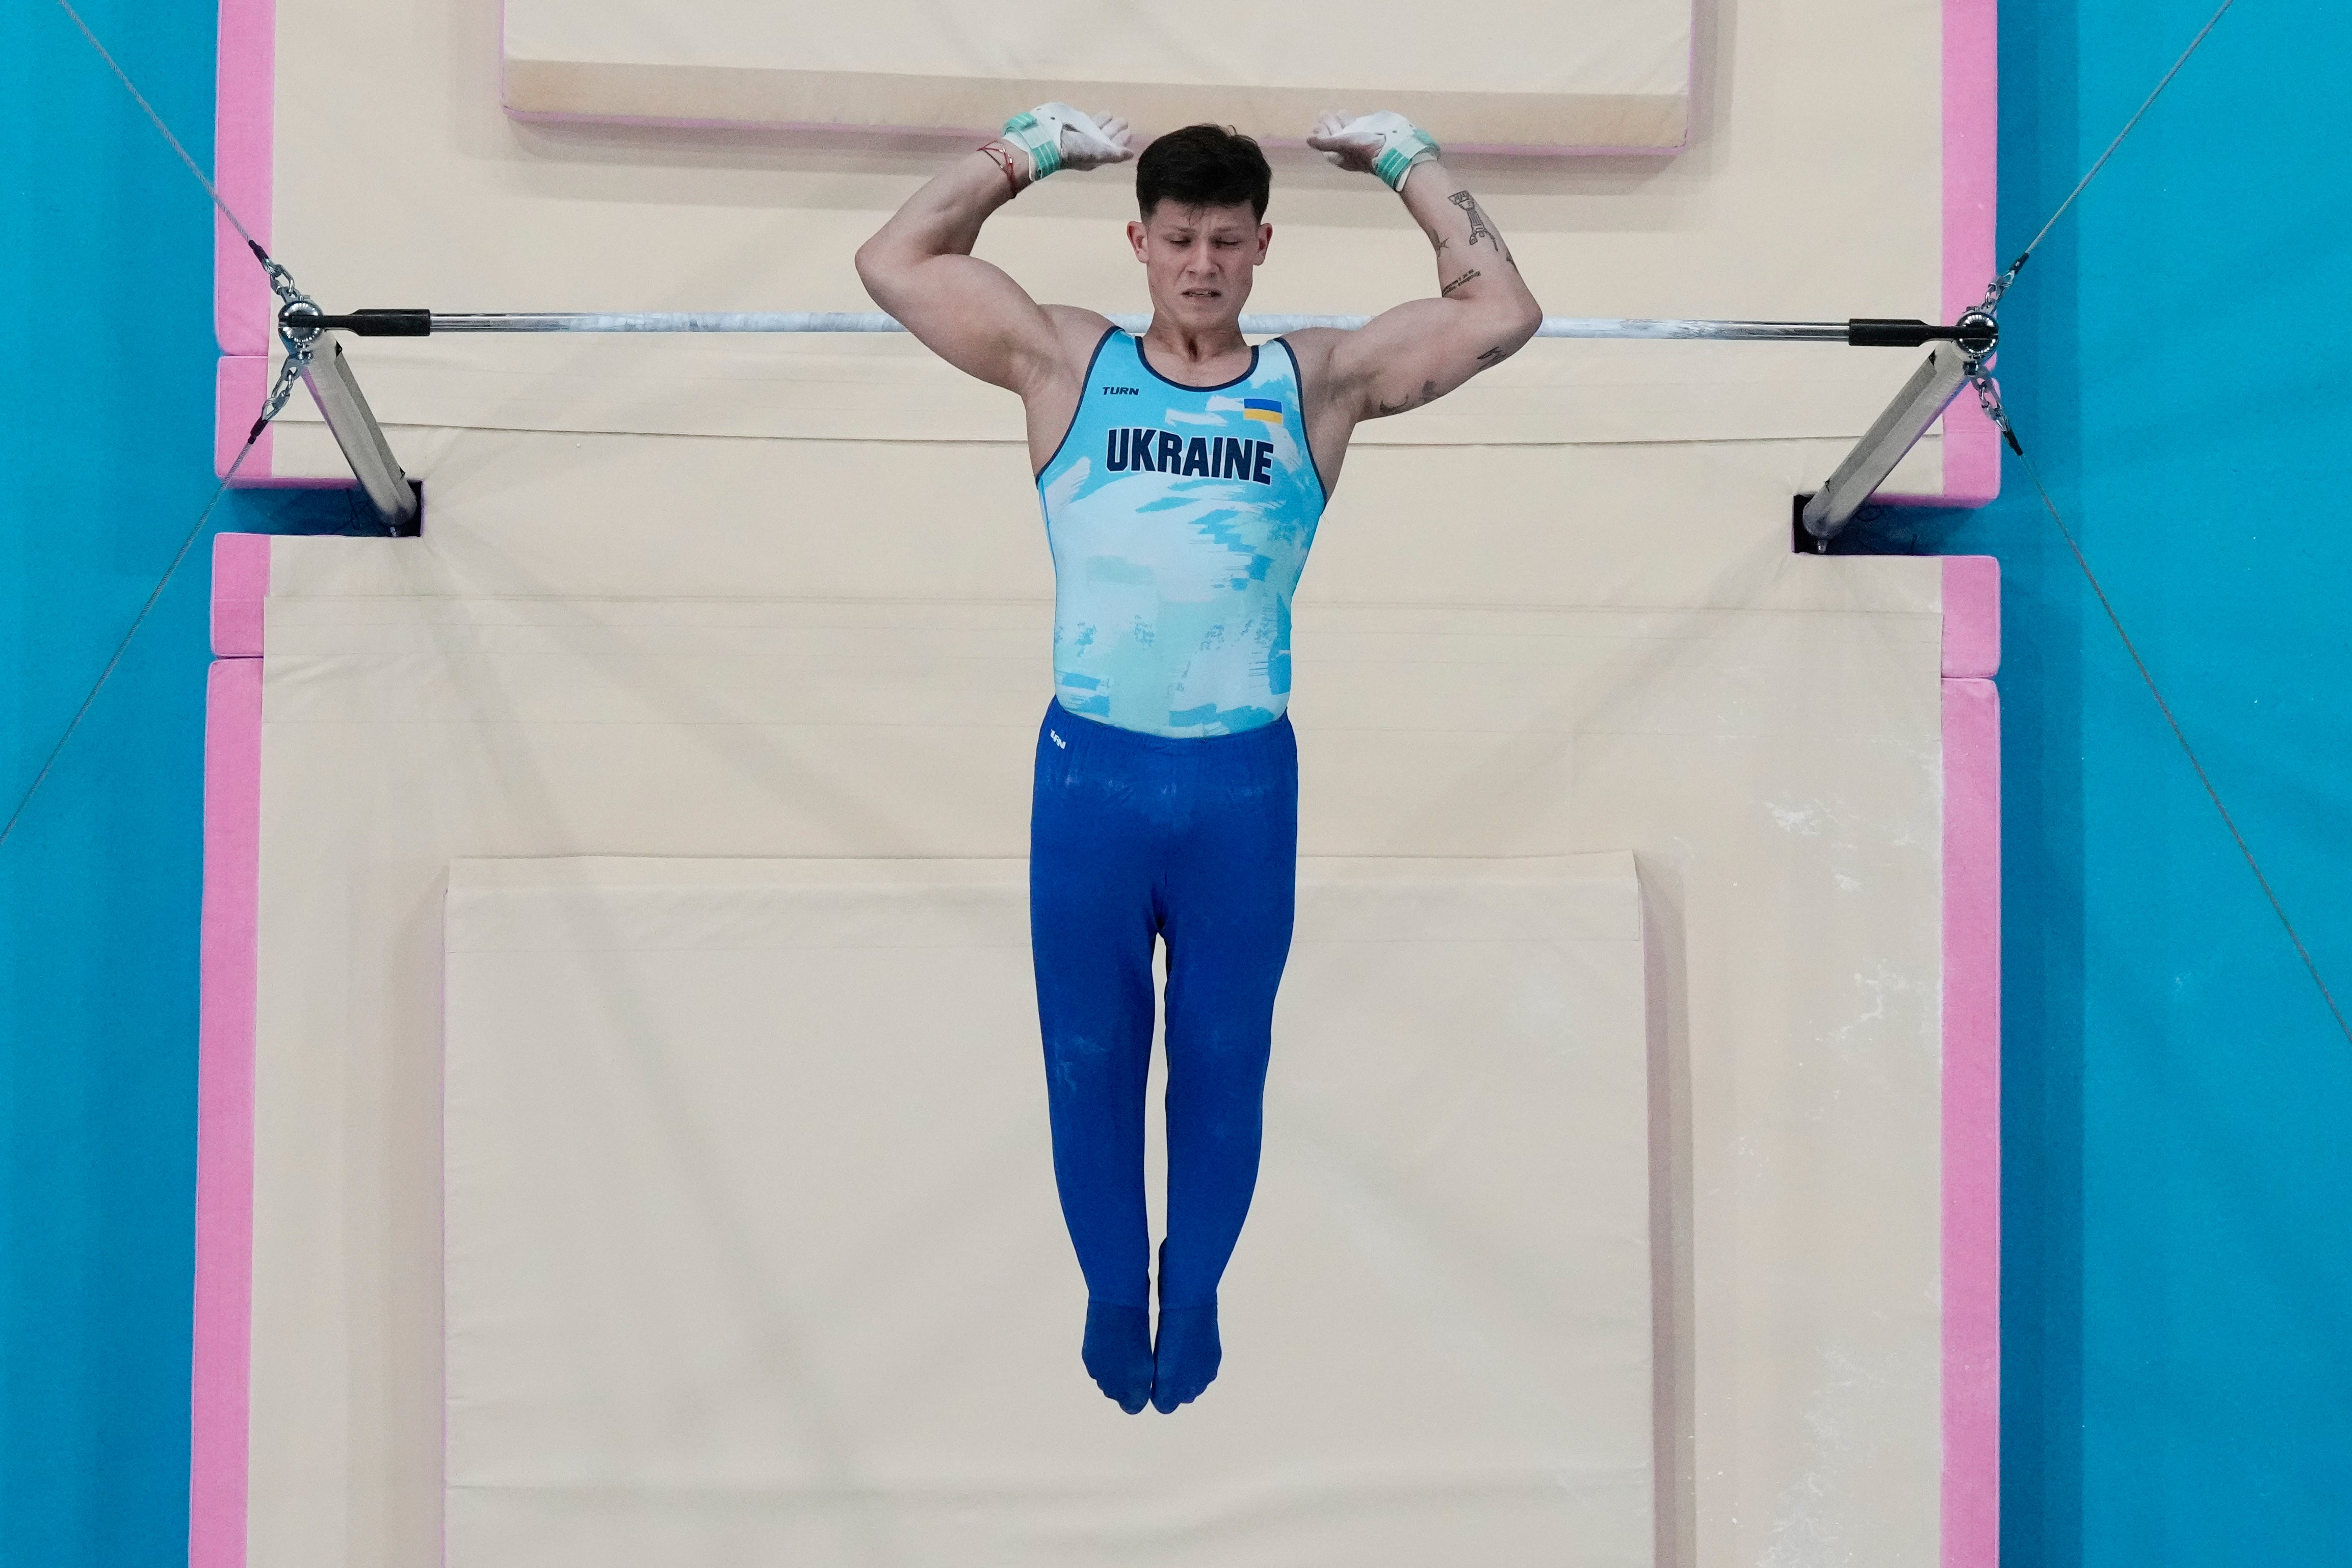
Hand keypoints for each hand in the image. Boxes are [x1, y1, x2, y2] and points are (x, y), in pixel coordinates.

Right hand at [1001, 104, 1136, 180]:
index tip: (1129, 131)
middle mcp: (1088, 148)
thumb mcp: (1098, 153)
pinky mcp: (1071, 127)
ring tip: (1111, 114)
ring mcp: (1079, 137)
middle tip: (1123, 120)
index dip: (1121, 140)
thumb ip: (1114, 154)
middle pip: (1104, 138)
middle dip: (1114, 129)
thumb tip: (1131, 154)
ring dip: (1105, 123)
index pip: (1112, 148)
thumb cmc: (1075, 149)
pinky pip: (1085, 123)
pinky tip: (1095, 115)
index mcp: (1095, 157)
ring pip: (1095, 129)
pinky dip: (1092, 120)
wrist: (1048, 141)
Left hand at [1308, 110, 1440, 191]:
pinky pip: (1362, 127)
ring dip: (1343, 121)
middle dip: (1330, 125)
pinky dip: (1358, 121)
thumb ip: (1326, 142)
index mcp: (1343, 155)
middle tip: (1324, 113)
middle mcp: (1352, 149)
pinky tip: (1356, 115)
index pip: (1327, 145)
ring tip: (1339, 112)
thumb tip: (1308, 140)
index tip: (1315, 126)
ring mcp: (1364, 141)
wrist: (1396, 149)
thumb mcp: (1343, 144)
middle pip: (1337, 136)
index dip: (1321, 136)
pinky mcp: (1374, 133)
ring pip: (1350, 130)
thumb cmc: (1367, 150)